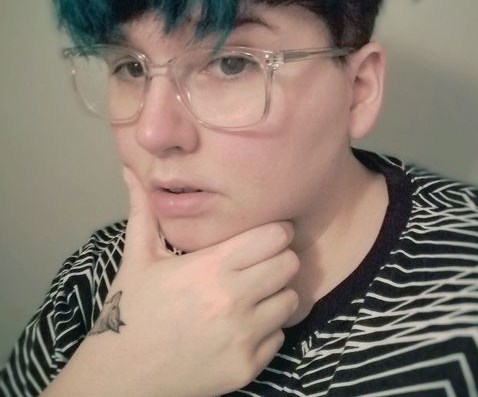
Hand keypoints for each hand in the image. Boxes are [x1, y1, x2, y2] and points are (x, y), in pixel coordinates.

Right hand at [45, 167, 299, 396]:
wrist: (120, 377)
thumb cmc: (131, 310)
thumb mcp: (137, 257)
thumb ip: (143, 210)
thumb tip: (130, 169)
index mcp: (212, 266)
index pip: (276, 235)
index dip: (273, 231)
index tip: (261, 235)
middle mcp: (234, 300)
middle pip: (290, 263)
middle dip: (278, 259)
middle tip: (258, 264)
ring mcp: (243, 337)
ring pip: (290, 300)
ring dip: (275, 294)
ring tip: (250, 295)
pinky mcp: (247, 367)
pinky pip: (279, 337)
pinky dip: (266, 330)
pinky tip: (239, 328)